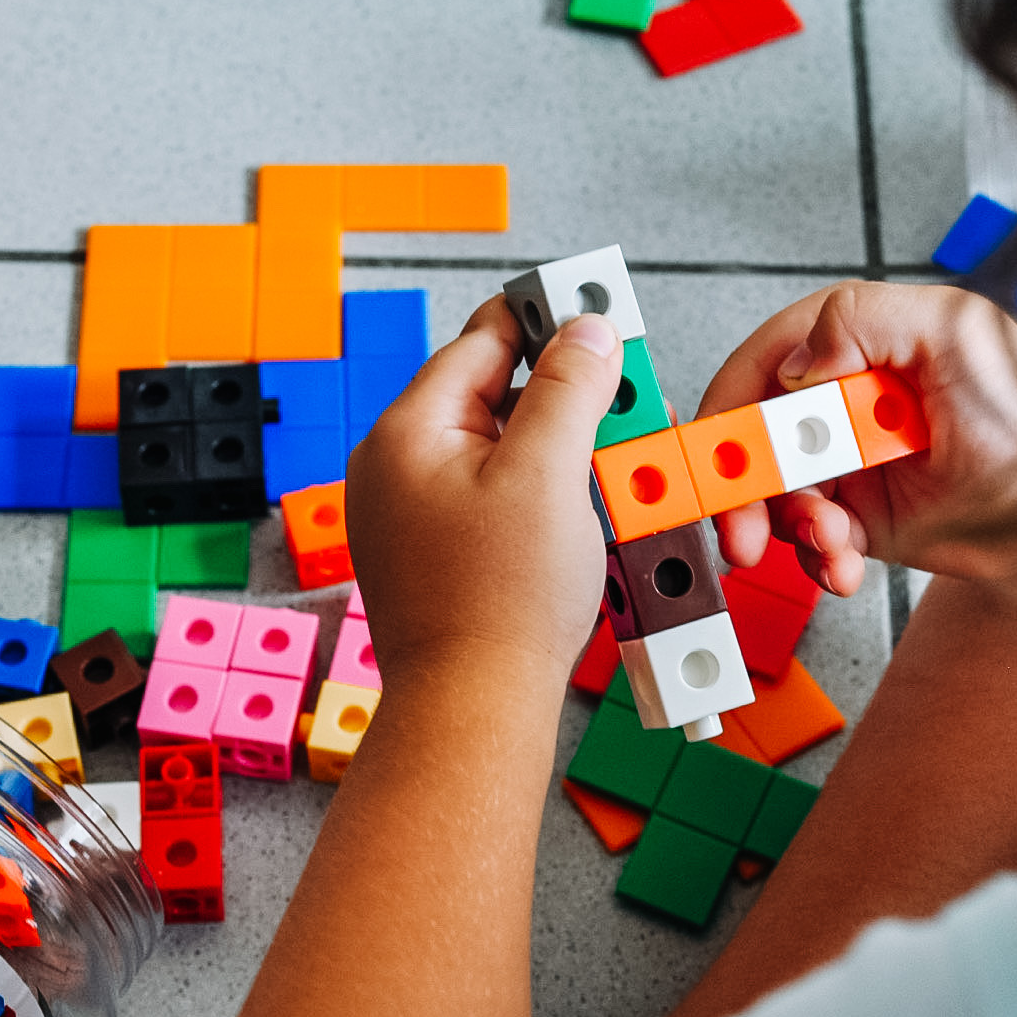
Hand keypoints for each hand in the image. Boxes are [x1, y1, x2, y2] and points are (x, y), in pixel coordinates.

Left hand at [348, 296, 621, 691]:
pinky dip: (536, 491)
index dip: (548, 321)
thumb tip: (586, 326)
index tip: (598, 307)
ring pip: (495, 448)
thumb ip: (569, 388)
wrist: (474, 710)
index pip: (484, 341)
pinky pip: (489, 496)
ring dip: (555, 446)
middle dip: (562, 393)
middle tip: (623, 396)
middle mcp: (393, 467)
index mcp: (407, 432)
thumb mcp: (550, 473)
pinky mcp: (430, 555)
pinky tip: (577, 510)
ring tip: (609, 461)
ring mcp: (406, 514)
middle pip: (491, 394)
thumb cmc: (502, 605)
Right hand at [698, 281, 1016, 594]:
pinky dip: (817, 558)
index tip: (711, 443)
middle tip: (739, 522)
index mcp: (860, 346)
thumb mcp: (952, 330)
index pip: (769, 361)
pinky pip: (813, 542)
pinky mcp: (863, 521)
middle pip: (757, 437)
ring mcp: (852, 465)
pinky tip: (841, 565)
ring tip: (825, 542)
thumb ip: (862, 318)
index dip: (730, 400)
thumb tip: (796, 360)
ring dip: (786, 526)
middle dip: (741, 483)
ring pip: (778, 496)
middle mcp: (847, 405)